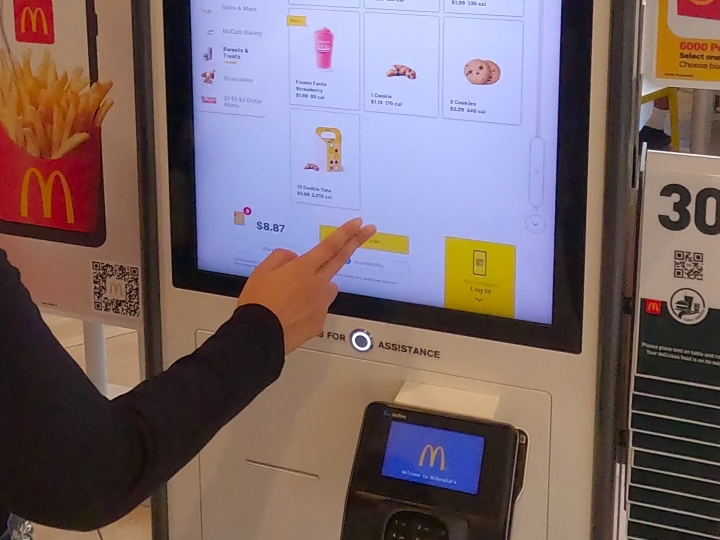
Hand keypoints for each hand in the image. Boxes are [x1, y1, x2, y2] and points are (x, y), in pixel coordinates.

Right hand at [238, 218, 376, 353]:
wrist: (259, 335)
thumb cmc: (258, 302)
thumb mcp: (261, 271)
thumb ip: (281, 258)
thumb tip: (294, 258)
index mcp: (303, 269)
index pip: (330, 246)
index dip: (346, 232)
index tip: (359, 223)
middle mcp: (317, 284)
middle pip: (340, 259)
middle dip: (356, 242)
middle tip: (370, 230)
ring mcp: (321, 304)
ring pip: (328, 287)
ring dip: (321, 285)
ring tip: (296, 296)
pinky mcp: (319, 321)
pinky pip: (319, 308)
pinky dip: (309, 307)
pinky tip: (291, 313)